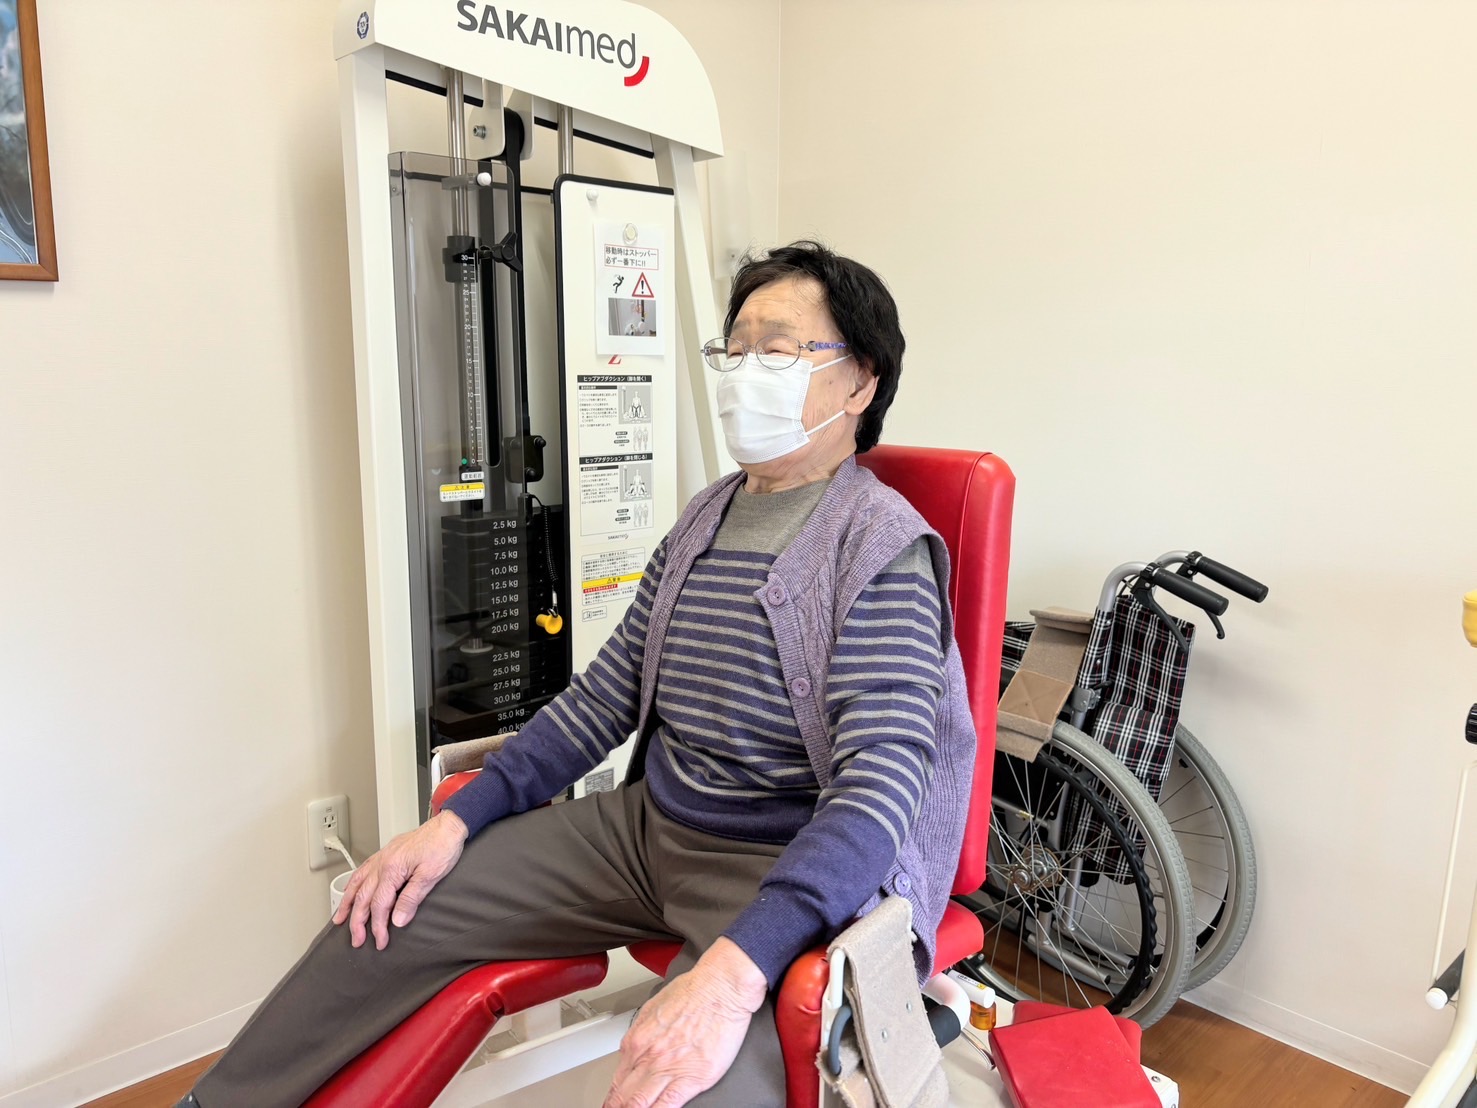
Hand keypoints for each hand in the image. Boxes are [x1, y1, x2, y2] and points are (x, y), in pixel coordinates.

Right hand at [330, 810, 467, 949]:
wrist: (448, 825)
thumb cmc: (443, 846)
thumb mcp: (431, 875)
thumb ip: (411, 898)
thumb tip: (397, 920)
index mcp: (392, 869)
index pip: (379, 906)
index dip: (378, 927)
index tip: (380, 941)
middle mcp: (382, 863)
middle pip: (363, 897)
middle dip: (357, 922)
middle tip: (356, 940)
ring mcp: (382, 857)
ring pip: (357, 883)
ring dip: (347, 903)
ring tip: (340, 919)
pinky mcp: (387, 854)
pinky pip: (363, 870)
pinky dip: (353, 883)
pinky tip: (350, 890)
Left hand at [604, 938, 767, 1107]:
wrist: (720, 987)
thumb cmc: (693, 991)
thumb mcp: (653, 1008)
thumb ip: (641, 1032)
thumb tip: (635, 1049)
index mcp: (637, 1041)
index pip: (617, 1080)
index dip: (613, 1098)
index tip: (613, 1104)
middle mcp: (649, 1057)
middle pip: (624, 1096)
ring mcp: (669, 1069)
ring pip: (641, 1104)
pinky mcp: (693, 1078)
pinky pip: (667, 1105)